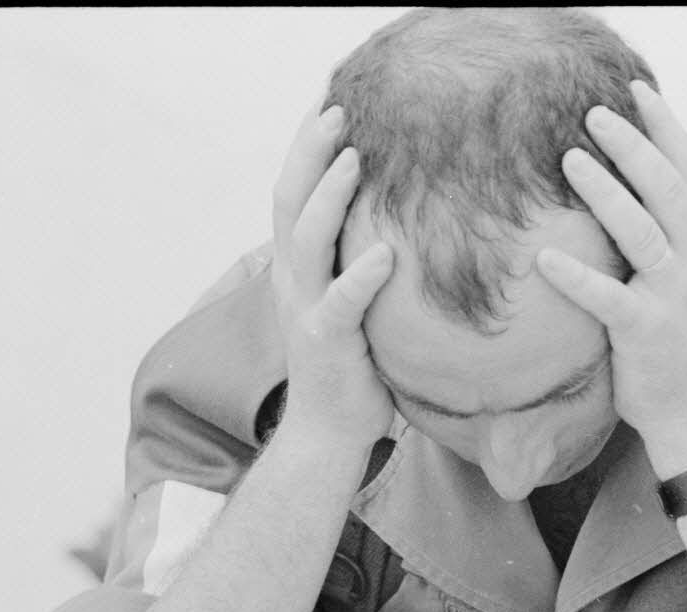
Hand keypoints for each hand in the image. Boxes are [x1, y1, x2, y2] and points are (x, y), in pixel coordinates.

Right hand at [270, 101, 394, 449]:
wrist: (330, 431)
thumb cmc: (351, 363)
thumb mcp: (349, 301)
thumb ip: (357, 259)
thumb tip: (397, 219)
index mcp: (298, 267)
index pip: (293, 194)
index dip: (306, 149)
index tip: (330, 105)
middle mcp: (293, 280)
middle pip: (289, 201)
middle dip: (309, 152)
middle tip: (337, 110)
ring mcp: (305, 310)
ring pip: (306, 241)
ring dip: (329, 197)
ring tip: (354, 159)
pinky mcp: (326, 342)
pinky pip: (341, 304)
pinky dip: (360, 276)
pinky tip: (386, 254)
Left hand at [535, 80, 686, 477]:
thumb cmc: (685, 339)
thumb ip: (676, 231)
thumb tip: (641, 183)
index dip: (665, 127)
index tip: (637, 89)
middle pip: (666, 187)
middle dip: (631, 144)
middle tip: (593, 113)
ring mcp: (675, 296)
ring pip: (641, 230)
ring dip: (605, 191)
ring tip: (570, 158)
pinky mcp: (646, 331)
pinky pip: (606, 298)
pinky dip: (574, 277)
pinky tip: (543, 258)